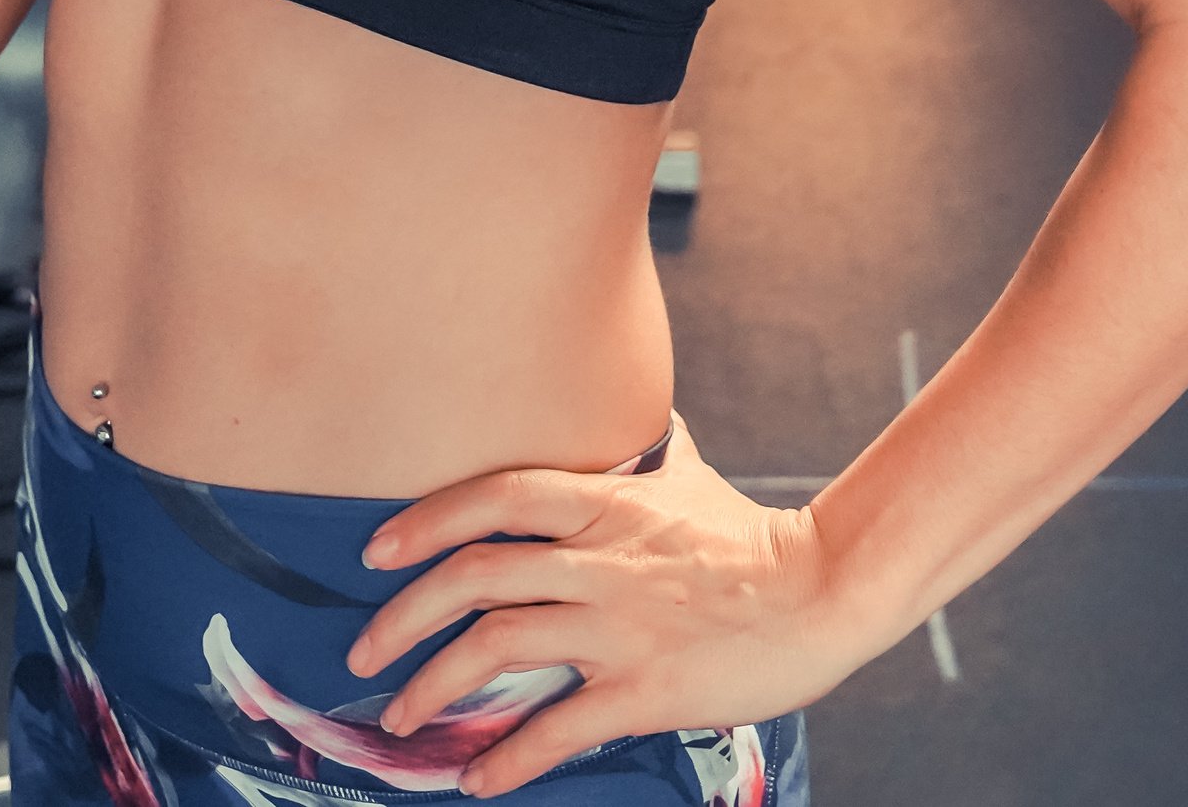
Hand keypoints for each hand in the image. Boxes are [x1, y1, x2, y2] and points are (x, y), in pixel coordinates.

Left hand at [342, 413, 860, 795]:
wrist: (824, 593)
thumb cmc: (753, 537)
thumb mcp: (690, 476)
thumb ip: (650, 450)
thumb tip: (643, 417)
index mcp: (604, 503)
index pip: (494, 495)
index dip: (424, 521)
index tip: (376, 553)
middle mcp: (599, 559)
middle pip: (473, 576)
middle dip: (402, 617)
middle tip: (363, 652)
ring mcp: (619, 624)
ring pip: (497, 648)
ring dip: (433, 687)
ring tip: (402, 717)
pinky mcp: (645, 687)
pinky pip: (557, 727)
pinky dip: (506, 758)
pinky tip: (477, 777)